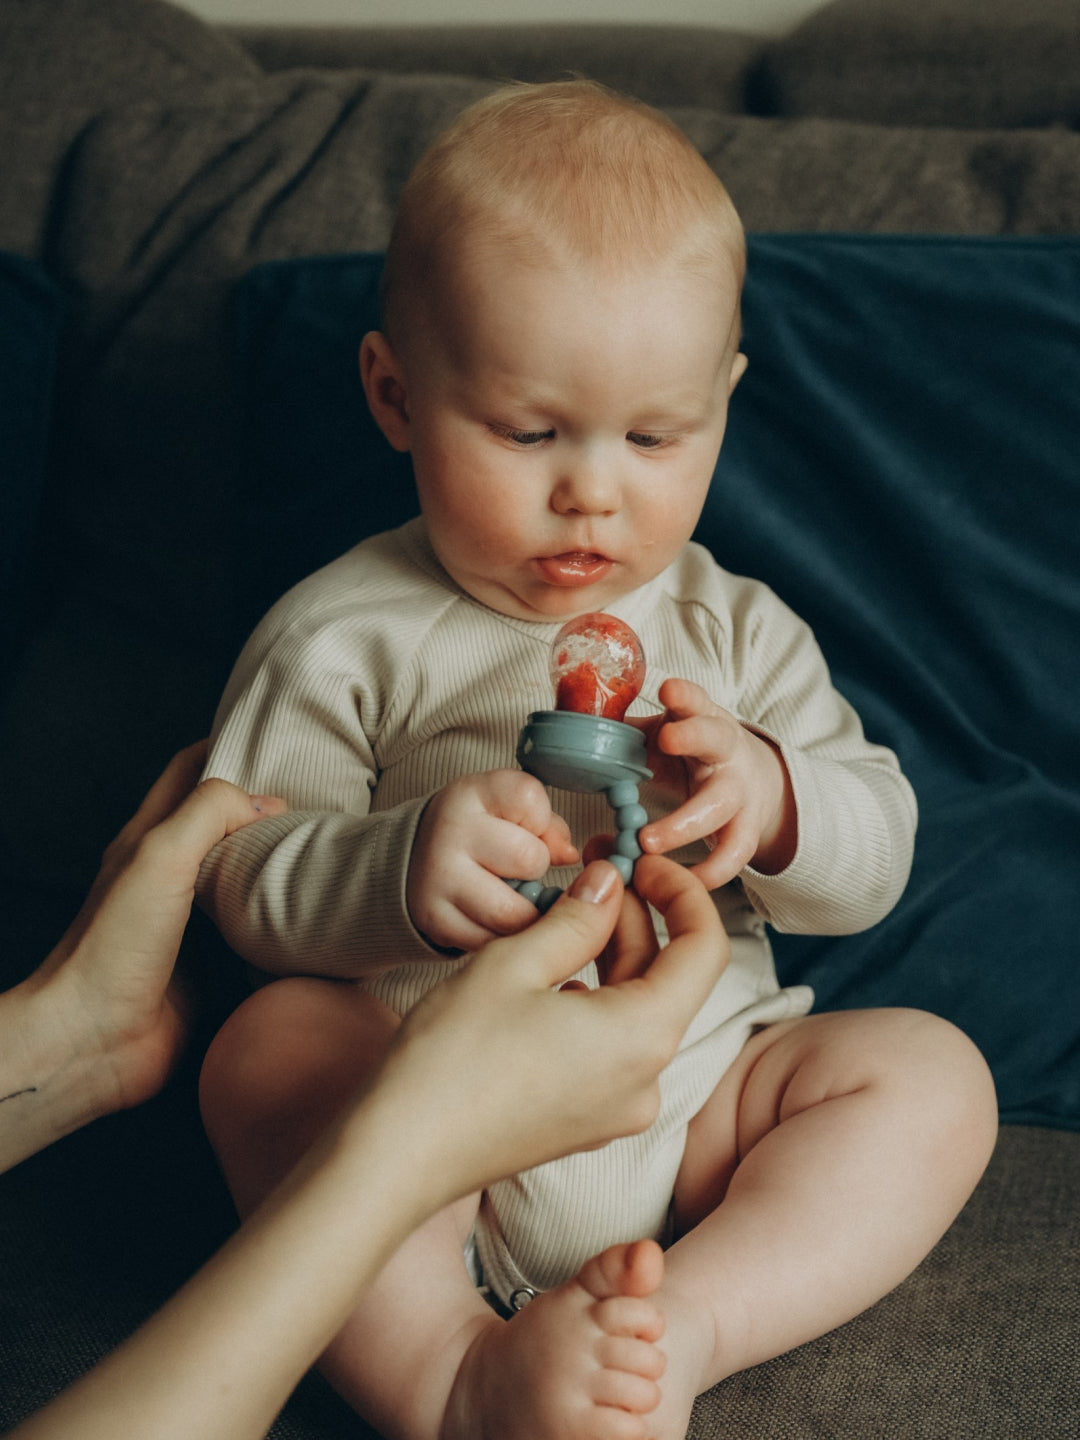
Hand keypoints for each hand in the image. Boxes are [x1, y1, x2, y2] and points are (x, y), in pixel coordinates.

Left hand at [1, 743, 285, 1172]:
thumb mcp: (160, 854)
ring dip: (283, 866)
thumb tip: (267, 801)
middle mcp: (171, 874)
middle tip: (323, 799)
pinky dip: (287, 921)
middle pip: (225, 824)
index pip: (190, 772)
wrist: (95, 1040)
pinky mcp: (214, 966)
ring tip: (332, 851)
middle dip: (269, 807)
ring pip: (246, 877)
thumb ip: (211, 811)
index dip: (227, 747)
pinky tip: (319, 916)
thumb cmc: (114, 944)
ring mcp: (192, 923)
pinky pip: (258, 932)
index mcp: (149, 837)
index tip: (276, 740)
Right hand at [386, 853, 727, 1199]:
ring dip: (612, 954)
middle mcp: (646, 1080)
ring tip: (565, 912)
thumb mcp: (515, 963)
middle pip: (669, 978)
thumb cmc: (450, 1058)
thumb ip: (578, 917)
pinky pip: (611, 1045)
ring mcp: (618, 1108)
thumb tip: (611, 883)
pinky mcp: (587, 1120)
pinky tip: (549, 971)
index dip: (682, 893)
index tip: (640, 861)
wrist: (398, 1153)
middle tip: (593, 869)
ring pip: (637, 1010)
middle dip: (637, 917)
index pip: (705, 949)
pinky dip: (594, 996)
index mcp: (643, 1038)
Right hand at [406, 769, 577, 951]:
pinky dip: (504, 938)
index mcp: (471, 793)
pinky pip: (493, 942)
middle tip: (522, 872)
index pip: (529, 799)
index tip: (528, 829)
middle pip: (529, 859)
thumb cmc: (479, 832)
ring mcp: (439, 876)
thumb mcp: (508, 809)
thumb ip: (548, 826)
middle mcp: (450, 830)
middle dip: (537, 871)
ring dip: (527, 914)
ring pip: (514, 912)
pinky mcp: (435, 918)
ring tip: (517, 901)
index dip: (542, 820)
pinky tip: (495, 920)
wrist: (414, 859)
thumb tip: (569, 857)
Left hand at [633, 677, 796, 889]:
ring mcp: (741, 792)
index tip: (667, 688)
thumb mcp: (668, 735)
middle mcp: (727, 752)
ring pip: (721, 806)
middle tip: (666, 739)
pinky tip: (683, 881)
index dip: (685, 695)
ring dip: (684, 825)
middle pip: (716, 740)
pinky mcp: (747, 828)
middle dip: (693, 737)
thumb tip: (574, 729)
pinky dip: (710, 871)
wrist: (755, 780)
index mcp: (704, 721)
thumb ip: (628, 735)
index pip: (696, 701)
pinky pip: (734, 854)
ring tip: (647, 842)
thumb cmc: (697, 754)